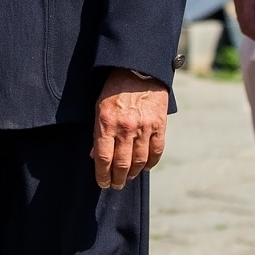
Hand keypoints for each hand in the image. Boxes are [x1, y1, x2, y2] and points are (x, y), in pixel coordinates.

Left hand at [91, 69, 168, 189]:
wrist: (139, 69)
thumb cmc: (114, 89)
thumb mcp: (99, 107)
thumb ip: (97, 132)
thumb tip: (95, 157)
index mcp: (106, 122)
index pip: (103, 158)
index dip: (102, 175)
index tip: (102, 183)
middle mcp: (125, 127)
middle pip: (121, 164)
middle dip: (117, 179)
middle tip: (116, 185)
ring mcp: (144, 127)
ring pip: (139, 161)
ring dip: (133, 173)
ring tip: (128, 177)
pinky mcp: (159, 125)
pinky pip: (156, 151)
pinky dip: (150, 163)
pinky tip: (144, 167)